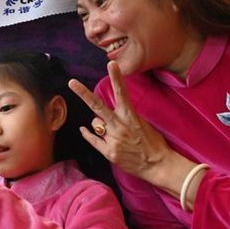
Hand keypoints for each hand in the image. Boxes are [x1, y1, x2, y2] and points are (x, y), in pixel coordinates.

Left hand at [68, 61, 196, 197]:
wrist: (158, 165)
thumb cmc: (153, 143)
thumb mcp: (141, 123)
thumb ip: (124, 116)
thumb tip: (106, 114)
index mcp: (130, 116)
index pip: (121, 93)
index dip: (116, 77)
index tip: (111, 64)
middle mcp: (119, 126)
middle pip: (97, 106)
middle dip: (83, 93)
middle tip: (71, 82)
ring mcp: (113, 139)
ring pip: (95, 124)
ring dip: (99, 124)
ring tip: (112, 132)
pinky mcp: (109, 152)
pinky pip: (92, 139)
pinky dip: (88, 134)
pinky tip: (84, 130)